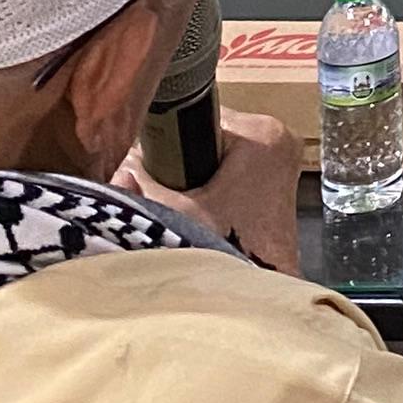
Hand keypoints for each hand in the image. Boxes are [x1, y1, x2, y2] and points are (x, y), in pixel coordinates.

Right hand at [120, 108, 305, 273]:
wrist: (265, 290)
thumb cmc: (230, 250)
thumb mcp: (176, 213)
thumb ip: (141, 185)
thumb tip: (119, 165)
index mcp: (262, 132)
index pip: (197, 112)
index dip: (167, 136)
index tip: (147, 161)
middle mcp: (278, 137)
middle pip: (208, 130)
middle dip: (180, 156)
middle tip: (160, 186)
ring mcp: (282, 158)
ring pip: (219, 149)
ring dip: (195, 171)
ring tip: (179, 200)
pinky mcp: (278, 179)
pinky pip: (234, 165)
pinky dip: (212, 181)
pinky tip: (198, 205)